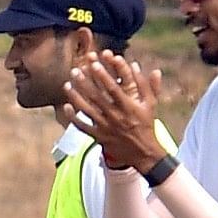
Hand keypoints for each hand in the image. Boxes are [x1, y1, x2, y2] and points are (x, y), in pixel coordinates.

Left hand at [62, 51, 166, 170]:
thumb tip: (136, 64)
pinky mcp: (99, 137)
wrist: (143, 153)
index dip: (103, 76)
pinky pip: (84, 127)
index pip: (113, 88)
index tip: (94, 64)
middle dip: (84, 83)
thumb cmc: (146, 124)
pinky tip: (66, 106)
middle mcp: (116, 116)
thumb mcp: (151, 104)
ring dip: (76, 97)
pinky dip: (74, 118)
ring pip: (87, 110)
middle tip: (74, 70)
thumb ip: (146, 84)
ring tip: (66, 84)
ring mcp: (106, 127)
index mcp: (128, 106)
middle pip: (96, 97)